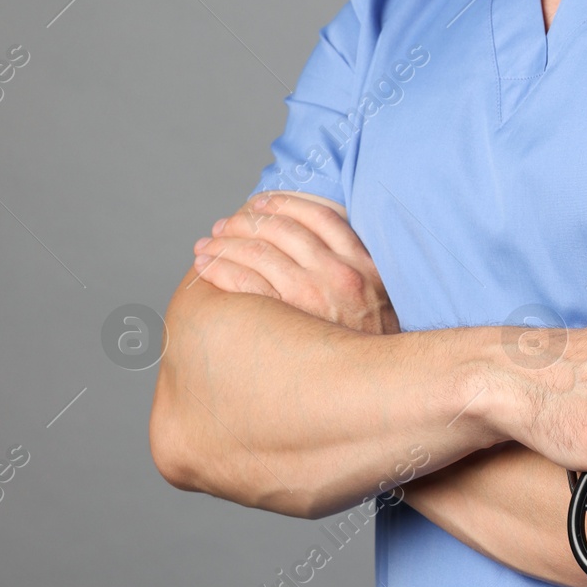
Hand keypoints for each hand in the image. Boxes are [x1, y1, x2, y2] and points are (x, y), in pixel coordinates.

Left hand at [192, 192, 399, 335]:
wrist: (379, 382)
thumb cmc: (374, 341)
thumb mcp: (380, 295)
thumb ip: (356, 267)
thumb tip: (320, 247)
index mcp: (361, 261)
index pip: (318, 216)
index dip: (283, 204)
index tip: (260, 204)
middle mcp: (338, 272)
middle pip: (281, 230)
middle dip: (245, 223)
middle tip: (222, 226)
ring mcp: (312, 293)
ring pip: (258, 252)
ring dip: (225, 244)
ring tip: (206, 247)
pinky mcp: (288, 318)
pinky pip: (244, 282)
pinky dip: (221, 270)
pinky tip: (207, 269)